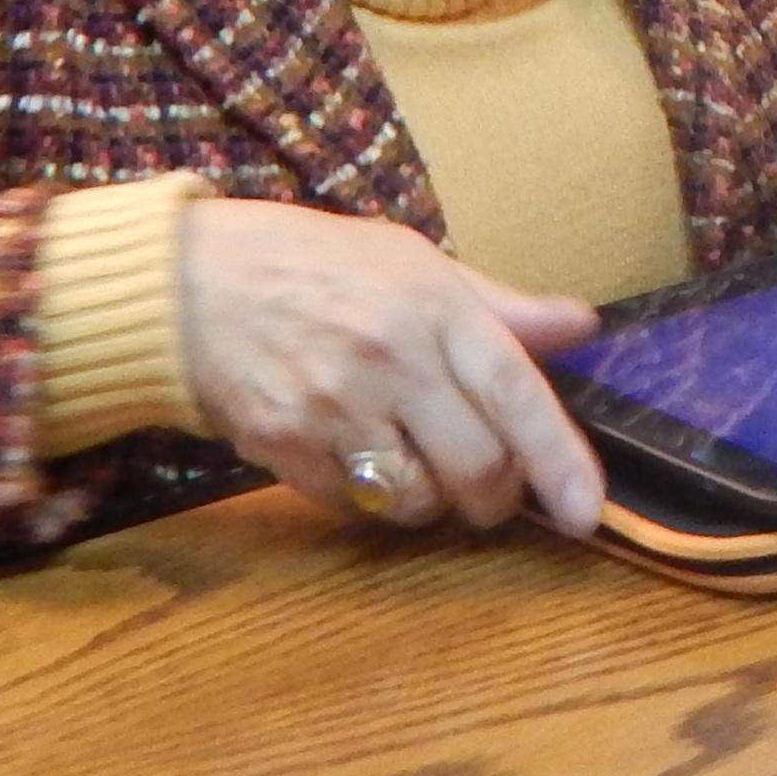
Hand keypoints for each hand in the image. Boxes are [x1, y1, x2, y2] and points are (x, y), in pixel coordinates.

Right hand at [178, 197, 606, 536]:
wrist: (191, 282)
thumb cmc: (317, 265)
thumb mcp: (416, 262)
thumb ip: (501, 308)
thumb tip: (583, 326)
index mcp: (435, 308)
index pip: (516, 395)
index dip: (558, 461)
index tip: (586, 513)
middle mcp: (390, 360)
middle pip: (475, 466)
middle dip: (497, 497)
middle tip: (492, 489)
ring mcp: (333, 408)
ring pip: (415, 499)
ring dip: (434, 503)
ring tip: (420, 467)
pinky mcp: (282, 447)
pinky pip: (352, 506)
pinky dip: (371, 501)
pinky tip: (360, 460)